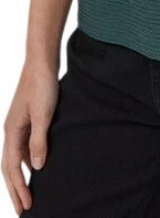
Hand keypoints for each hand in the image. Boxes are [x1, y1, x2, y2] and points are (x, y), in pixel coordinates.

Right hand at [1, 60, 59, 214]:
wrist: (41, 62)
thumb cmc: (42, 85)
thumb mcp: (44, 114)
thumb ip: (39, 140)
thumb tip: (36, 167)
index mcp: (12, 131)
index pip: (12, 168)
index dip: (19, 188)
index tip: (27, 206)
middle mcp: (11, 130)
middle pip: (9, 167)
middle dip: (15, 190)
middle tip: (23, 211)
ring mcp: (17, 125)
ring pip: (14, 158)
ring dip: (19, 178)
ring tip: (26, 195)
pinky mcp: (26, 120)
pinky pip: (22, 148)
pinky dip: (25, 163)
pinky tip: (35, 168)